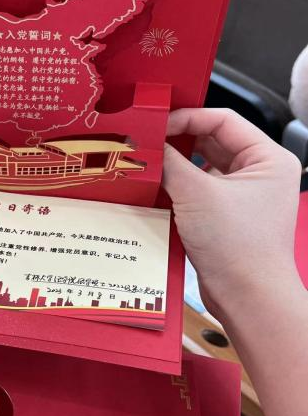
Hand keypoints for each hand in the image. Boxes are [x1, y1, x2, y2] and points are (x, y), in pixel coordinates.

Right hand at [163, 108, 301, 319]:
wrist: (246, 297)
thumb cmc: (239, 248)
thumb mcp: (197, 195)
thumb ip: (169, 163)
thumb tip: (147, 143)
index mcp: (267, 159)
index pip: (223, 120)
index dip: (187, 118)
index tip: (156, 124)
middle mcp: (259, 174)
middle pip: (211, 142)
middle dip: (178, 142)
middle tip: (146, 142)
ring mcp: (242, 197)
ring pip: (202, 168)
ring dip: (175, 167)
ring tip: (148, 165)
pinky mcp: (225, 217)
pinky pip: (197, 192)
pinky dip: (177, 189)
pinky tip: (155, 190)